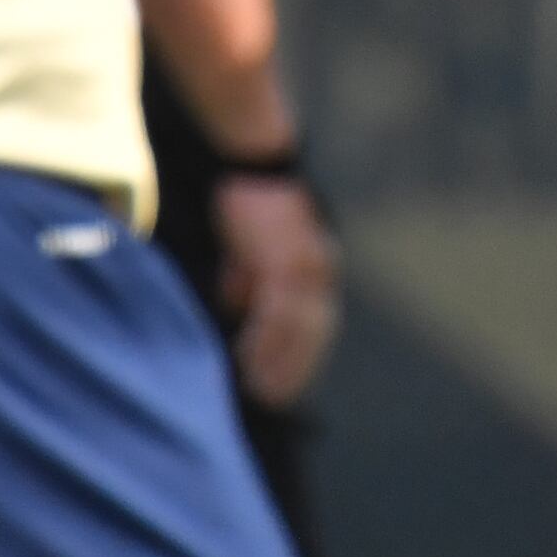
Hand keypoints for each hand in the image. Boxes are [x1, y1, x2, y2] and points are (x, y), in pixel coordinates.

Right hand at [214, 175, 343, 407]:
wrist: (247, 158)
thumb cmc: (247, 202)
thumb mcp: (253, 244)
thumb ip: (250, 274)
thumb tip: (237, 303)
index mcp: (316, 265)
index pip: (315, 323)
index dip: (299, 357)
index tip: (279, 387)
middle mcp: (319, 267)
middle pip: (315, 331)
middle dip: (294, 368)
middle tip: (270, 398)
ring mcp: (306, 264)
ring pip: (299, 327)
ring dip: (278, 361)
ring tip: (256, 388)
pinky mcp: (285, 258)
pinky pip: (279, 311)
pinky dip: (266, 340)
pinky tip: (248, 360)